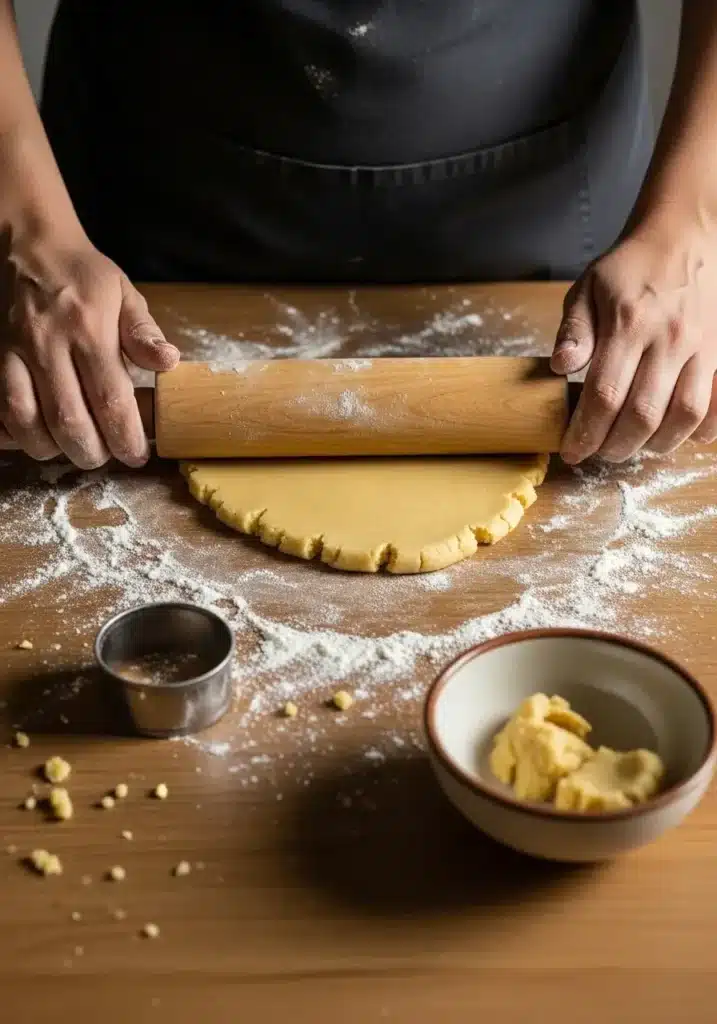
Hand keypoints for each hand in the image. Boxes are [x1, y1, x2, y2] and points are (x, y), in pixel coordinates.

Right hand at [0, 231, 179, 467]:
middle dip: (90, 452)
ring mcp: (12, 349)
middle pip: (68, 420)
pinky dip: (13, 432)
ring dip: (50, 448)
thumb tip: (169, 363)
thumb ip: (144, 333)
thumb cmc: (82, 275)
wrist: (25, 241)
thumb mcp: (124, 294)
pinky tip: (32, 435)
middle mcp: (48, 342)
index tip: (136, 455)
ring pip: (25, 420)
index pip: (111, 399)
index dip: (125, 437)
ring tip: (70, 450)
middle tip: (104, 457)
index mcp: (90, 329)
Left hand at [551, 219, 716, 463]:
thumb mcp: (588, 288)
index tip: (572, 451)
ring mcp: (703, 347)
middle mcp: (669, 339)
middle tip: (600, 452)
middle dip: (616, 446)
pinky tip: (680, 434)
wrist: (686, 235)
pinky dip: (703, 429)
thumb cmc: (631, 267)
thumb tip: (560, 367)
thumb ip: (573, 331)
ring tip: (636, 445)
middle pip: (643, 415)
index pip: (604, 395)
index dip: (586, 432)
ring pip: (685, 415)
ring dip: (657, 444)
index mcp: (629, 324)